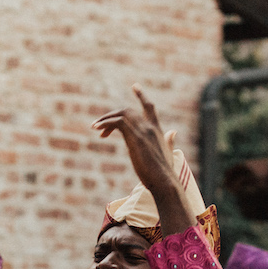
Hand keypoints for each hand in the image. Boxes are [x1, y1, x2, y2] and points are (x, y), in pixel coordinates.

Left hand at [92, 84, 193, 234]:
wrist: (165, 182)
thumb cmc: (165, 174)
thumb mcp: (166, 153)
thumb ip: (168, 141)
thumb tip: (173, 131)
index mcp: (158, 130)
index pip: (150, 107)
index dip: (142, 96)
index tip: (135, 85)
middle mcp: (150, 127)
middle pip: (129, 110)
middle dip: (112, 115)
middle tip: (98, 126)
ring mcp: (143, 131)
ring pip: (121, 114)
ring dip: (106, 120)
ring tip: (95, 128)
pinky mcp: (135, 137)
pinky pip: (118, 122)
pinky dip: (106, 123)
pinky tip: (97, 130)